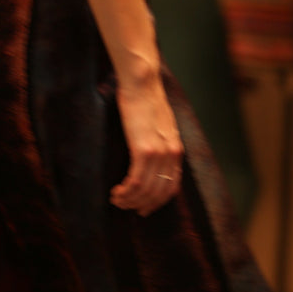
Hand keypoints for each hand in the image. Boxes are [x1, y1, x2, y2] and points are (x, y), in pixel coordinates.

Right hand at [110, 75, 183, 216]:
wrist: (142, 83)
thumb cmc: (145, 99)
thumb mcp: (159, 123)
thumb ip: (159, 141)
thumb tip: (148, 153)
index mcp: (176, 149)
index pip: (171, 186)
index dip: (157, 202)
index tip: (144, 208)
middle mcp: (171, 154)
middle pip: (159, 193)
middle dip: (141, 205)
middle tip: (126, 207)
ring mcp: (159, 153)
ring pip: (146, 190)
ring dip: (130, 200)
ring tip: (117, 199)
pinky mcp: (144, 150)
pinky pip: (136, 181)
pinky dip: (126, 191)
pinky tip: (116, 191)